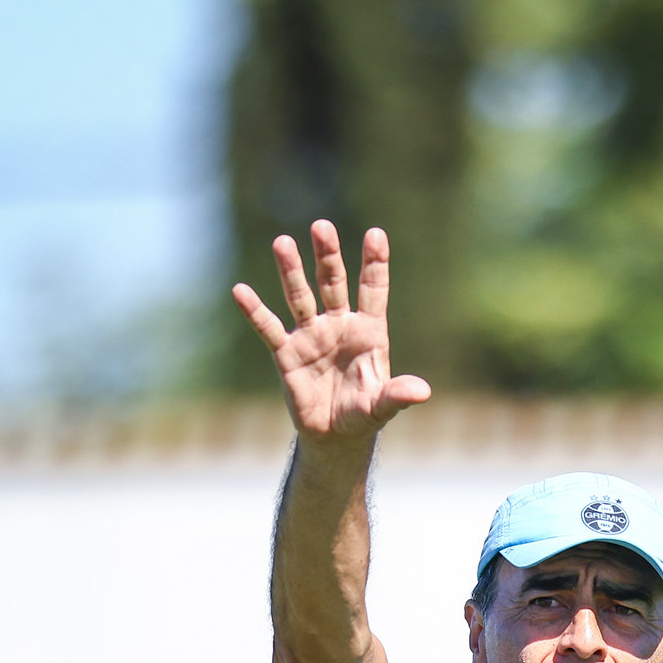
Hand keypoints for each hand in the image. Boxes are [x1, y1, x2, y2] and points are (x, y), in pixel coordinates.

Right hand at [231, 222, 430, 443]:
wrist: (335, 436)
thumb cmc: (364, 414)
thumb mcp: (382, 406)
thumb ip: (398, 395)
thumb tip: (423, 392)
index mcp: (368, 331)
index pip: (373, 290)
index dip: (375, 264)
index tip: (376, 235)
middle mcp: (338, 325)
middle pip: (333, 282)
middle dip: (327, 256)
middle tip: (322, 227)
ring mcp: (311, 335)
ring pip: (300, 296)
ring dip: (291, 271)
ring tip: (282, 243)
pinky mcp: (286, 353)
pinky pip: (269, 328)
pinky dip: (255, 311)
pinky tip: (240, 291)